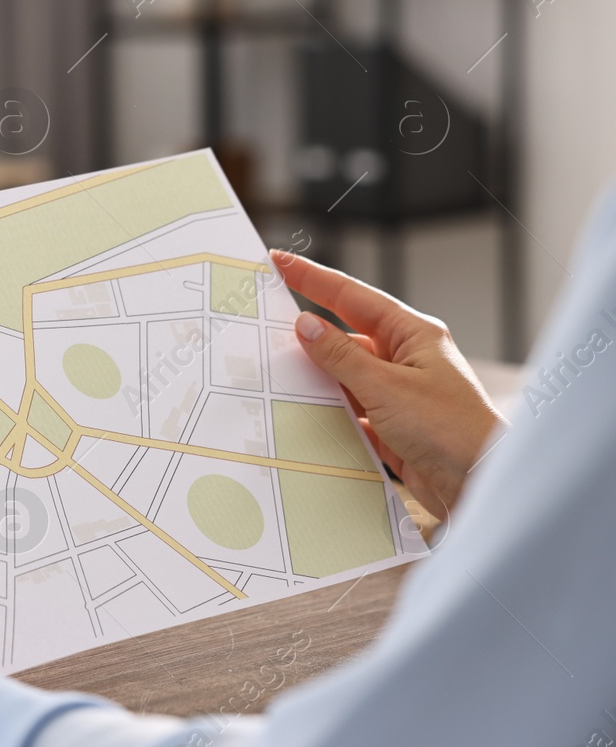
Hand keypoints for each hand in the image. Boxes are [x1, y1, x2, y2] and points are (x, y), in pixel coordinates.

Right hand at [272, 250, 505, 519]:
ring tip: (277, 374)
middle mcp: (407, 359)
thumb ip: (341, 357)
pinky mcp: (393, 426)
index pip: (353, 298)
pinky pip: (350, 411)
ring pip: (346, 377)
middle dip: (309, 333)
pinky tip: (304, 415)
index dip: (313, 278)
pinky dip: (329, 413)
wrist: (481, 483)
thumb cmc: (451, 430)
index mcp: (414, 335)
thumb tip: (306, 326)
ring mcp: (400, 394)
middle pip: (346, 336)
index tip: (281, 262)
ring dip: (317, 379)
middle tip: (266, 322)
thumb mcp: (387, 388)